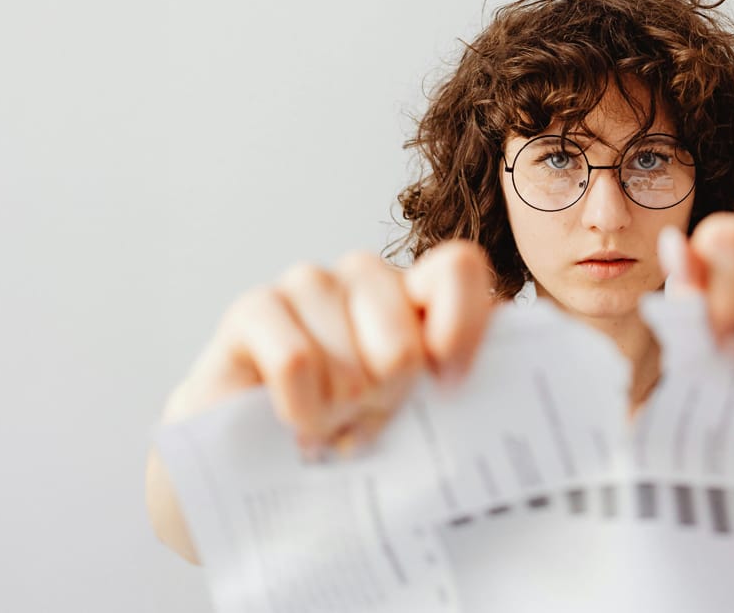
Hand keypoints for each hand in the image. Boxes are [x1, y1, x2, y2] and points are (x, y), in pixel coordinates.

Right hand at [160, 240, 495, 454]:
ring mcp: (308, 284)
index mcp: (416, 293)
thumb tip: (480, 386)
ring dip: (338, 414)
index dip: (462, 328)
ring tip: (327, 427)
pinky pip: (295, 363)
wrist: (255, 464)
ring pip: (348, 363)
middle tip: (365, 424)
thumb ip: (451, 386)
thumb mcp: (415, 414)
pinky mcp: (253, 308)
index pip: (458, 269)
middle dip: (384, 403)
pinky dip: (300, 410)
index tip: (448, 387)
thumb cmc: (346, 430)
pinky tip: (295, 425)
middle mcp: (364, 276)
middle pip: (402, 345)